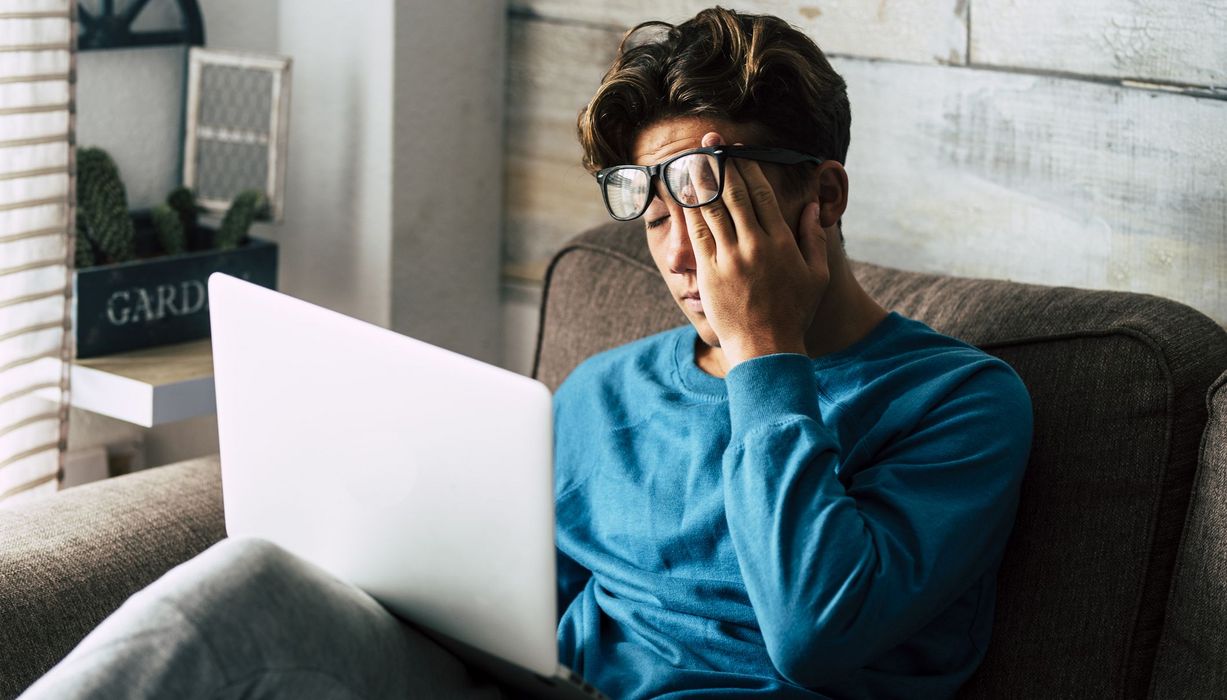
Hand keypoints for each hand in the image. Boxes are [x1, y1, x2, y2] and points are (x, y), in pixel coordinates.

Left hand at [681, 132, 829, 368]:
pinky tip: (682, 192)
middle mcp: (754, 244)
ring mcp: (730, 258)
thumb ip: (814, 238)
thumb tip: (811, 206)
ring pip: (711, 208)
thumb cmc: (793, 313)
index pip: (760, 193)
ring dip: (699, 179)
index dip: (745, 168)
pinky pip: (696, 233)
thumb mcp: (816, 275)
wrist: (765, 348)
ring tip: (690, 157)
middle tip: (708, 141)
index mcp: (781, 241)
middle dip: (719, 163)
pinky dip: (689, 210)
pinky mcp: (709, 272)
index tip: (736, 151)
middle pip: (733, 193)